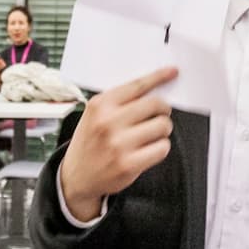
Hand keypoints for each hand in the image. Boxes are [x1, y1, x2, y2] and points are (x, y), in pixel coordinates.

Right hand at [58, 66, 175, 221]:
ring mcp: (118, 144)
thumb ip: (119, 102)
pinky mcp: (128, 164)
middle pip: (155, 104)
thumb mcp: (95, 115)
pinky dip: (161, 147)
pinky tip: (149, 149)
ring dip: (162, 129)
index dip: (158, 77)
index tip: (172, 72)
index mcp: (100, 105)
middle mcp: (108, 122)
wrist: (76, 176)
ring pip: (162, 125)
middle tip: (160, 115)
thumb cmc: (90, 142)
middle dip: (163, 109)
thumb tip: (154, 89)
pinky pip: (162, 148)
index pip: (137, 85)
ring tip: (152, 134)